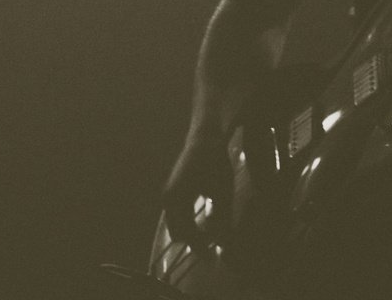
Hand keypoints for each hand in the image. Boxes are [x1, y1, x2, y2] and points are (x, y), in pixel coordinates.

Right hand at [159, 130, 231, 245]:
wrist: (205, 139)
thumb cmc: (215, 162)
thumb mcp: (223, 191)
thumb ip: (222, 217)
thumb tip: (223, 241)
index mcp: (177, 199)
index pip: (186, 232)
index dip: (199, 245)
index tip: (212, 253)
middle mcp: (168, 199)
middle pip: (178, 232)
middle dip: (194, 240)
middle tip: (213, 243)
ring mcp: (168, 195)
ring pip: (176, 225)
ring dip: (191, 232)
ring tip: (211, 232)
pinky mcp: (172, 192)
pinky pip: (177, 216)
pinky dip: (189, 222)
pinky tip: (205, 220)